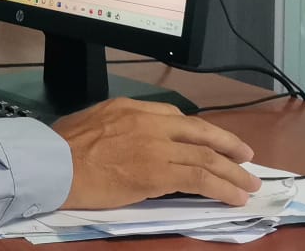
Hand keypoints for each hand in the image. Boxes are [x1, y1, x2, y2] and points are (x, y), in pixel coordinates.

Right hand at [53, 97, 260, 208]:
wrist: (55, 165)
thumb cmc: (63, 147)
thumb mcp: (92, 121)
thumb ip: (117, 126)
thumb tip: (128, 139)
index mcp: (131, 108)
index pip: (174, 116)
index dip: (198, 131)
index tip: (209, 141)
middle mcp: (148, 123)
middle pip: (199, 131)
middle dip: (227, 144)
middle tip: (246, 156)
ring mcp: (156, 148)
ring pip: (206, 157)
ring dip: (232, 172)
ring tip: (249, 184)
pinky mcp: (159, 174)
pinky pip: (200, 179)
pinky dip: (222, 188)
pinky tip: (234, 196)